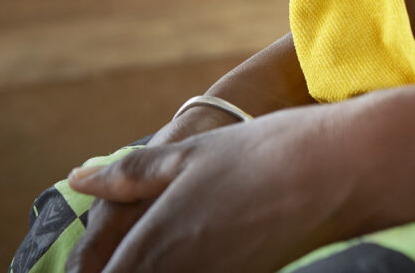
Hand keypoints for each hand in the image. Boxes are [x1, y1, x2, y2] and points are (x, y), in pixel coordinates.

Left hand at [66, 106, 241, 272]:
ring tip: (169, 243)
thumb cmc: (258, 155)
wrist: (335, 171)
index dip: (89, 270)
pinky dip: (191, 269)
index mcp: (151, 246)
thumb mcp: (186, 153)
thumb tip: (79, 179)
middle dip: (121, 268)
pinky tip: (203, 246)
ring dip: (156, 267)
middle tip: (117, 254)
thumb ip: (127, 174)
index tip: (88, 263)